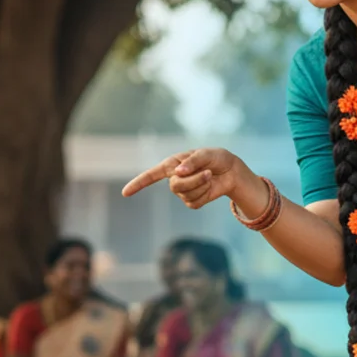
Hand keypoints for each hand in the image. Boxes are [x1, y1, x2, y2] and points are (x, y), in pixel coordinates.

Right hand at [122, 148, 249, 209]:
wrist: (230, 171)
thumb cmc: (216, 158)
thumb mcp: (206, 154)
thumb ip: (192, 161)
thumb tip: (178, 173)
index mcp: (172, 165)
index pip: (151, 175)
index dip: (138, 184)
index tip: (125, 193)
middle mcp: (174, 178)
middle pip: (175, 187)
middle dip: (193, 181)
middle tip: (207, 172)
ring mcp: (183, 191)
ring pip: (186, 195)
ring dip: (201, 185)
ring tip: (210, 176)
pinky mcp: (193, 201)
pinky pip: (194, 203)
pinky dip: (205, 194)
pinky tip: (209, 186)